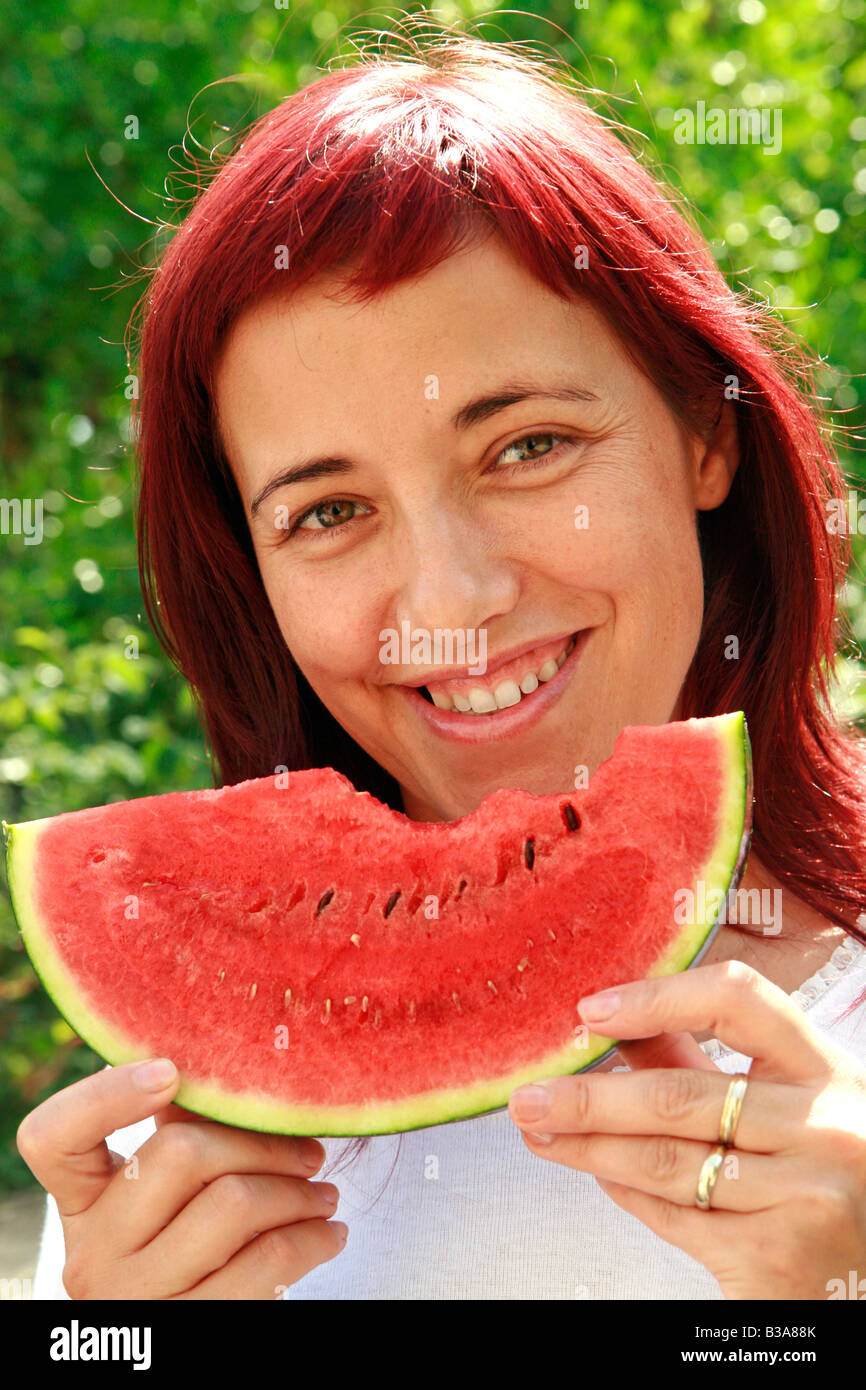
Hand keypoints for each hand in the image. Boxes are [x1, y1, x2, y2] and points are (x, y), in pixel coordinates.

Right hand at [17, 1059, 346, 1298]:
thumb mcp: (166, 1201)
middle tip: (308, 1150)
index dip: (106, 1095)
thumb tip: (233, 1071)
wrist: (184, 1342)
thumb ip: (181, 1136)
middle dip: (262, 1142)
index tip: (171, 1070)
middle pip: (179, 1154)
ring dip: (298, 1191)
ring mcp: (137, 1297)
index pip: (51, 1137)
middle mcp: (94, 1253)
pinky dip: (312, 1238)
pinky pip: (267, 1261)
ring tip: (324, 1192)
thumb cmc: (191, 1249)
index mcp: (82, 1202)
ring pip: (234, 1205)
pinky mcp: (191, 1326)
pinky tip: (329, 1232)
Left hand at [508, 960, 865, 1298]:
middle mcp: (823, 1128)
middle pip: (677, 1096)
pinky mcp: (775, 1258)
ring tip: (539, 1132)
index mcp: (829, 1071)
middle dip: (589, 1095)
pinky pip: (675, 1216)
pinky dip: (626, 1192)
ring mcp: (804, 1196)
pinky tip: (597, 1173)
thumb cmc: (825, 1176)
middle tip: (527, 1094)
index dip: (658, 997)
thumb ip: (706, 1063)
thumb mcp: (791, 1105)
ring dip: (588, 1146)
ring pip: (663, 1162)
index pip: (738, 1000)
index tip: (591, 1010)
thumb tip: (613, 1025)